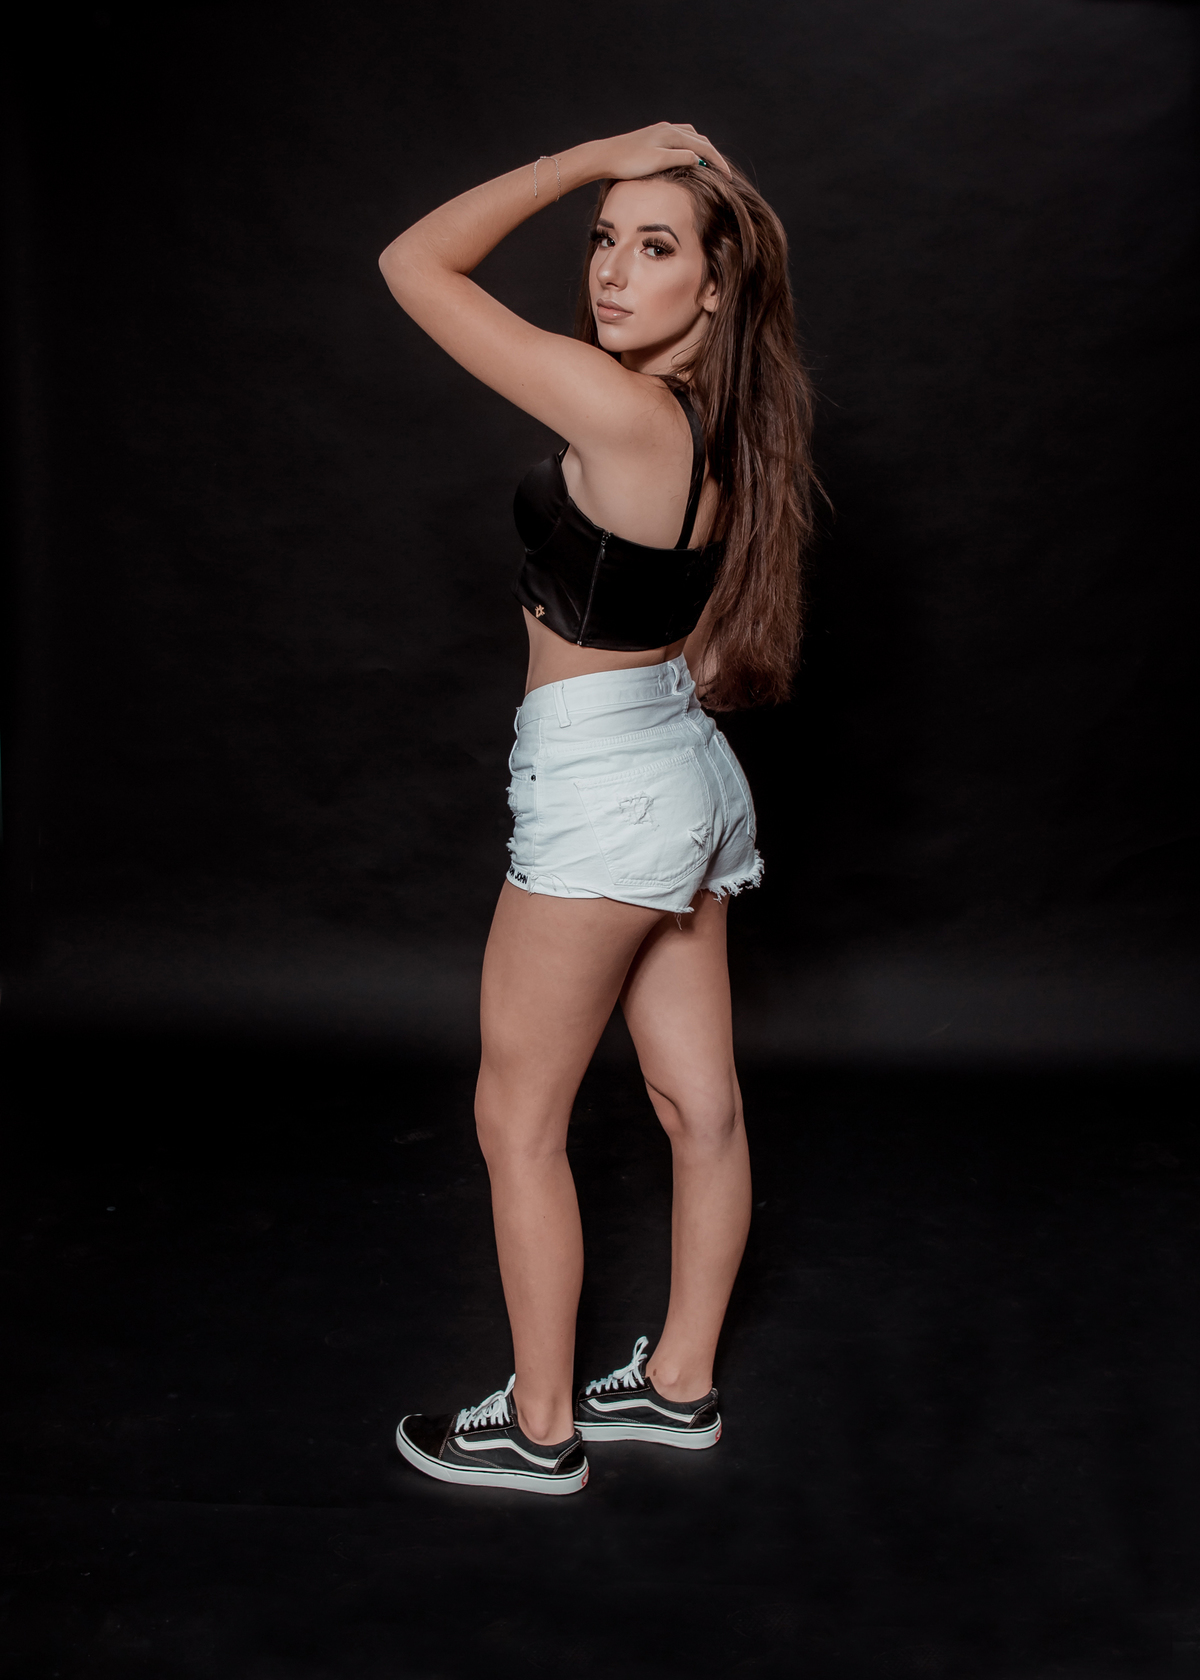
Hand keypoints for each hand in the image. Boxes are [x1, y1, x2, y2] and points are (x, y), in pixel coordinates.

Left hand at [596, 122, 731, 181]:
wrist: (606, 156)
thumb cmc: (630, 162)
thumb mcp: (658, 162)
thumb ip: (680, 158)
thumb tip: (699, 159)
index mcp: (673, 134)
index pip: (704, 147)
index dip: (718, 162)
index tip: (728, 177)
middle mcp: (669, 128)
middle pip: (700, 139)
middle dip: (714, 155)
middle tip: (723, 172)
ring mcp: (661, 130)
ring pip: (691, 136)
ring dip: (703, 149)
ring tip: (710, 164)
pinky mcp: (654, 135)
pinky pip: (680, 137)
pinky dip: (691, 145)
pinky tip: (688, 154)